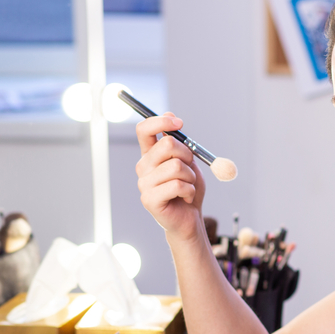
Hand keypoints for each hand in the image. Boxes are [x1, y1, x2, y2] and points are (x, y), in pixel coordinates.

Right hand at [135, 112, 206, 243]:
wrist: (189, 219)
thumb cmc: (188, 190)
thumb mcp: (189, 162)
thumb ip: (180, 142)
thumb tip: (170, 114)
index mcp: (150, 155)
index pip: (144, 129)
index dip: (160, 121)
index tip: (179, 123)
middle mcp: (143, 167)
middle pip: (167, 144)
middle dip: (187, 154)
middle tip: (190, 168)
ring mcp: (144, 183)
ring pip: (176, 166)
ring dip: (191, 177)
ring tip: (188, 187)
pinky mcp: (149, 199)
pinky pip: (177, 185)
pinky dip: (189, 191)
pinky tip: (185, 198)